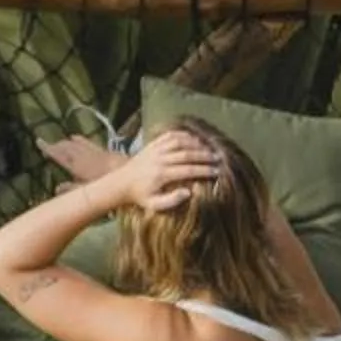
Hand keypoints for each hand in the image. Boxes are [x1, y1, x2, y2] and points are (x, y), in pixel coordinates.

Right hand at [40, 133, 119, 190]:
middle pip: (66, 148)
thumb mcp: (87, 190)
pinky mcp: (102, 150)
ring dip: (65, 143)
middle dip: (55, 146)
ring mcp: (92, 152)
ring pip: (75, 144)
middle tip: (46, 145)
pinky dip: (79, 140)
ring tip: (58, 142)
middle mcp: (83, 156)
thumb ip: (71, 189)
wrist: (129, 173)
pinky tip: (75, 137)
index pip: (58, 155)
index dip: (48, 149)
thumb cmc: (107, 185)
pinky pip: (86, 142)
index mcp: (77, 166)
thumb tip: (56, 188)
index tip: (38, 142)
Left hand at [95, 127, 225, 214]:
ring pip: (180, 142)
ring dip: (196, 144)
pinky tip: (194, 139)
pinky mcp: (153, 144)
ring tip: (209, 148)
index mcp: (161, 175)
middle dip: (204, 156)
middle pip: (186, 154)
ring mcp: (155, 150)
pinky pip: (170, 136)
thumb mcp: (154, 205)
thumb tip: (189, 191)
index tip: (217, 172)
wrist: (121, 182)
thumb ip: (172, 201)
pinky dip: (183, 135)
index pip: (188, 171)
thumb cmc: (140, 196)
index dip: (204, 171)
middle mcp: (159, 160)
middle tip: (218, 158)